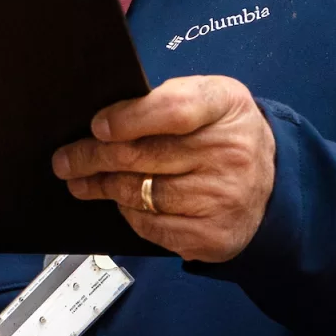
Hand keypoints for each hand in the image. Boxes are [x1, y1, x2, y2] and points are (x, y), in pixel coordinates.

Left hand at [51, 75, 274, 263]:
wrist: (271, 186)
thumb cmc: (220, 134)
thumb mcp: (207, 99)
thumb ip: (163, 102)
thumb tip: (101, 125)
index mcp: (226, 105)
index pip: (173, 109)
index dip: (129, 119)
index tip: (97, 127)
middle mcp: (230, 151)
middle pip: (143, 155)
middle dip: (92, 158)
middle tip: (65, 161)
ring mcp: (224, 196)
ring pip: (141, 192)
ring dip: (103, 187)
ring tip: (81, 182)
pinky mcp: (213, 235)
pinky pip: (151, 225)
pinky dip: (129, 213)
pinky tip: (122, 202)